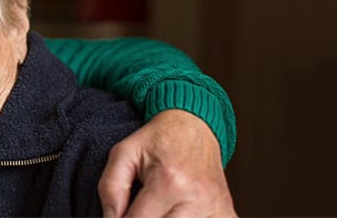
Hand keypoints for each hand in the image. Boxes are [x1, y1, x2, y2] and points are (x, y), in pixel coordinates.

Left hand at [98, 109, 235, 216]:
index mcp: (168, 183)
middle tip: (140, 209)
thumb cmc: (158, 140)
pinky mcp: (226, 213)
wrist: (194, 127)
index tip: (120, 213)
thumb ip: (110, 188)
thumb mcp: (123, 154)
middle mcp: (195, 199)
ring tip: (158, 208)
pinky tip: (177, 212)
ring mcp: (215, 209)